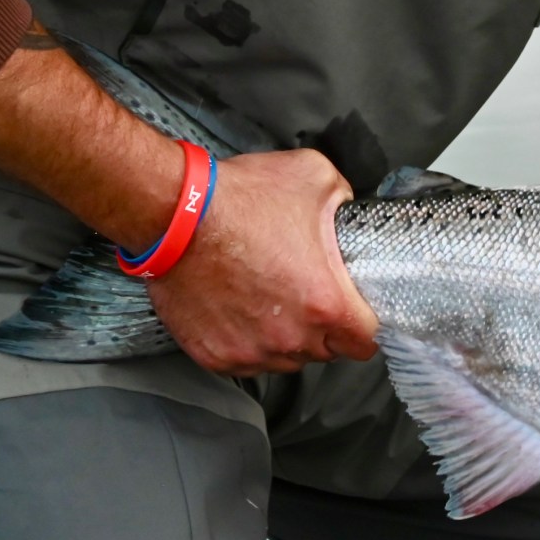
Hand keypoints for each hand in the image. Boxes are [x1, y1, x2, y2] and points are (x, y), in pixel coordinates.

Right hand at [147, 147, 380, 375]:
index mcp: (325, 303)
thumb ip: (344, 202)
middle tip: (307, 293)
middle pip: (325, 352)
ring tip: (270, 297)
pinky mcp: (215, 356)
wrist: (173, 214)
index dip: (365, 326)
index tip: (356, 312)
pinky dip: (248, 341)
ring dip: (286, 337)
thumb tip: (346, 214)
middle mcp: (290, 338)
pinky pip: (246, 361)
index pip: (366, 342)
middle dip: (324, 328)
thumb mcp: (315, 178)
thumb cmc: (240, 199)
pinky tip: (242, 307)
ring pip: (285, 360)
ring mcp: (250, 352)